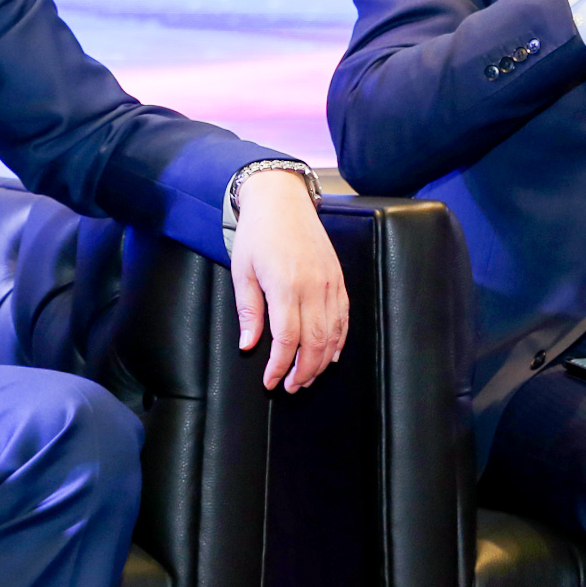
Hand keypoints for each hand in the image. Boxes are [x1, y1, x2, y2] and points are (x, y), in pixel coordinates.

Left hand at [229, 170, 348, 392]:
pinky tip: (332, 355)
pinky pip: (344, 316)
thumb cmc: (258, 232)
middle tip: (292, 387)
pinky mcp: (338, 278)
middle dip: (304, 371)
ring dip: (322, 361)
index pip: (287, 338)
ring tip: (309, 377)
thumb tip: (249, 345)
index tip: (270, 381)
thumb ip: (248, 310)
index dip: (280, 366)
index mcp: (285, 285)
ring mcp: (330, 282)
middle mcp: (313, 286)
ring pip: (333, 333)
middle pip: (315, 341)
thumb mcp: (242, 270)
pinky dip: (340, 339)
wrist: (282, 198)